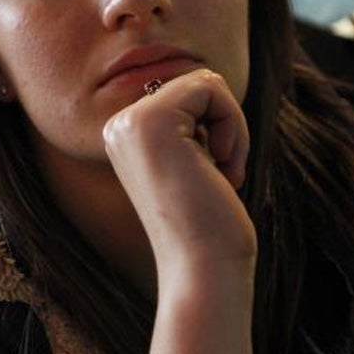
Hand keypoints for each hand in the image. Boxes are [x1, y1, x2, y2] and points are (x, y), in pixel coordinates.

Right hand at [103, 68, 255, 353]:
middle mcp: (119, 126)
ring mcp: (131, 122)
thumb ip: (192, 125)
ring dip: (232, 128)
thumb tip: (206, 83)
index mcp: (124, 136)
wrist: (203, 270)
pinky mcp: (153, 122)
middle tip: (221, 174)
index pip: (187, 95)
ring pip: (206, 83)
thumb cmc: (210, 227)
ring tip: (222, 172)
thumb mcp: (197, 162)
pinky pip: (212, 88)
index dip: (215, 129)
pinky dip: (234, 126)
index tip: (213, 176)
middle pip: (196, 84)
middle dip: (225, 125)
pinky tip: (223, 168)